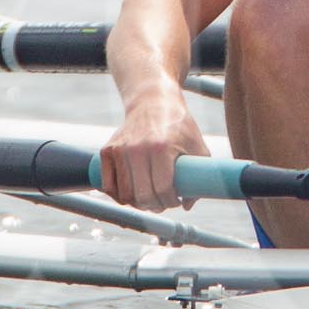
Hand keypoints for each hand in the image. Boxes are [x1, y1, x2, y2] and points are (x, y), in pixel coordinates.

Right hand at [97, 93, 209, 211]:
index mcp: (161, 147)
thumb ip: (200, 175)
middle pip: (142, 195)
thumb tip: (187, 206)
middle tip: (163, 203)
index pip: (162, 188)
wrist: (153, 102)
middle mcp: (137, 148)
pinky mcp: (107, 150)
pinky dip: (118, 196)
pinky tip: (131, 196)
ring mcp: (120, 149)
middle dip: (155, 206)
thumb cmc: (179, 127)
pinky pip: (108, 185)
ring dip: (137, 204)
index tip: (176, 201)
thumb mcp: (197, 146)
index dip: (170, 201)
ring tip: (149, 200)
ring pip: (124, 194)